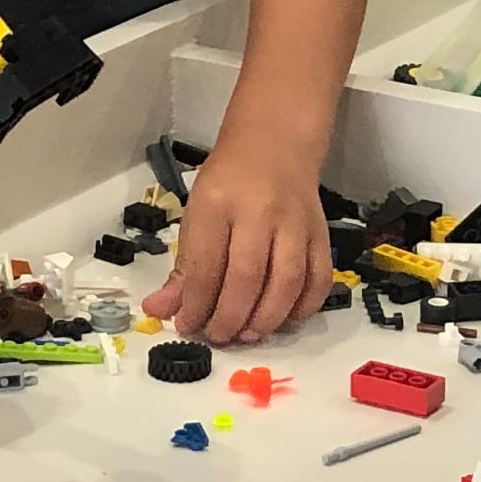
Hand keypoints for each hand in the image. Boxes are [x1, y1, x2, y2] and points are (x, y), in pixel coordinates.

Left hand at [145, 144, 330, 343]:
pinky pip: (319, 278)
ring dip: (266, 318)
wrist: (273, 146)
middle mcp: (259, 211)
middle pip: (247, 277)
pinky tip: (283, 319)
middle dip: (230, 318)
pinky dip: (304, 307)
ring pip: (287, 281)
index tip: (187, 325)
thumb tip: (158, 311)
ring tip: (248, 335)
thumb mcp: (196, 216)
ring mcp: (296, 222)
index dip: (195, 304)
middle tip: (218, 336)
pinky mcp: (322, 232)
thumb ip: (182, 269)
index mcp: (217, 203)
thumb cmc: (228, 185)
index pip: (206, 264)